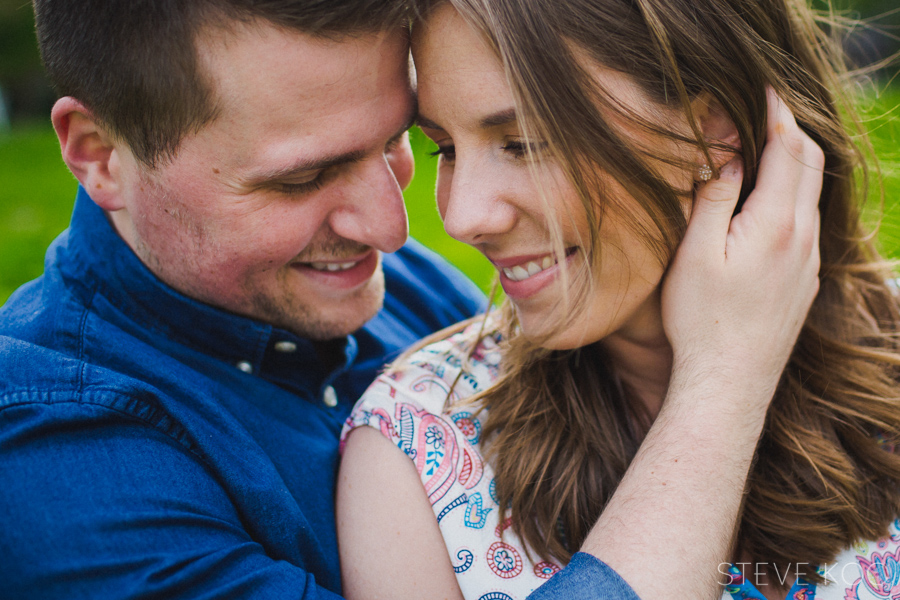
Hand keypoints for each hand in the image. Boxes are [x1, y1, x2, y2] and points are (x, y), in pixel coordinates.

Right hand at [661, 88, 822, 407]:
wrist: (730, 382)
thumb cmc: (702, 320)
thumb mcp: (694, 254)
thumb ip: (713, 198)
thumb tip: (727, 154)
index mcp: (776, 224)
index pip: (787, 149)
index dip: (776, 112)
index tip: (763, 87)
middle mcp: (803, 238)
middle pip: (809, 164)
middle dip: (791, 128)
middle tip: (766, 107)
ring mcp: (810, 261)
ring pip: (813, 193)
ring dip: (796, 161)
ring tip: (768, 144)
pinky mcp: (806, 280)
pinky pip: (809, 221)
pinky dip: (795, 193)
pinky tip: (771, 200)